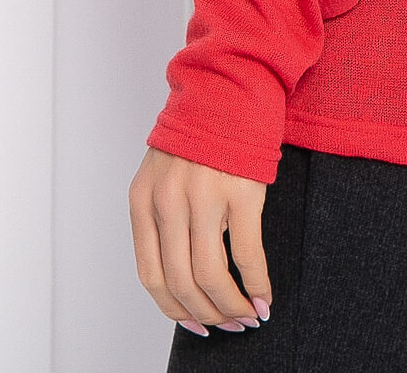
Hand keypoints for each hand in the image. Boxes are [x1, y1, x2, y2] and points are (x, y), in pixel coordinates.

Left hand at [129, 146, 272, 333]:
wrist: (229, 83)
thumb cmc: (201, 128)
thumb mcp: (164, 171)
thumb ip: (163, 215)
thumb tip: (183, 275)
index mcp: (142, 200)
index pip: (151, 276)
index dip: (174, 310)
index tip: (195, 324)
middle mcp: (167, 202)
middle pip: (181, 282)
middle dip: (207, 313)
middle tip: (229, 325)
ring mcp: (203, 197)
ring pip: (211, 276)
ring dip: (231, 306)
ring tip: (247, 314)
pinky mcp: (239, 192)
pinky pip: (247, 254)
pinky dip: (256, 283)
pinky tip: (264, 294)